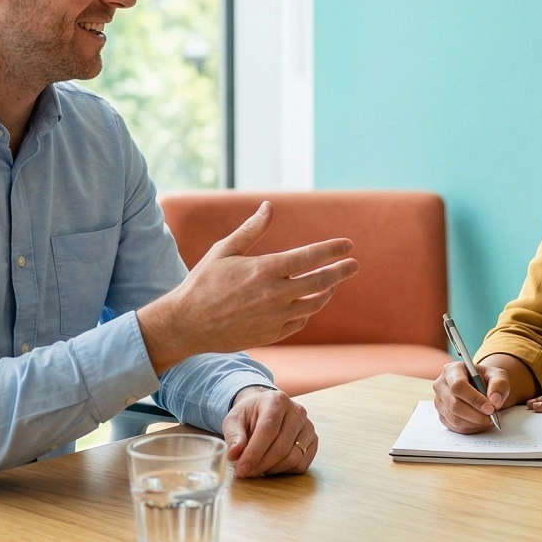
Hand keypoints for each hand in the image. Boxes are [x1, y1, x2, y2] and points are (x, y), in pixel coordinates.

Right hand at [138, 201, 357, 371]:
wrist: (187, 324)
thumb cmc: (202, 282)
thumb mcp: (223, 250)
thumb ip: (250, 229)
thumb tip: (269, 206)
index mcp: (265, 269)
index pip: (310, 256)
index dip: (332, 249)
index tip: (348, 245)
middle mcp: (275, 294)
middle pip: (321, 281)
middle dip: (342, 271)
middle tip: (354, 265)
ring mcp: (275, 317)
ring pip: (314, 304)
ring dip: (328, 291)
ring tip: (334, 283)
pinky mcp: (271, 334)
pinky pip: (300, 321)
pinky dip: (308, 311)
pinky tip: (309, 302)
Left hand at [220, 386, 316, 477]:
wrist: (265, 410)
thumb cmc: (249, 416)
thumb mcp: (234, 421)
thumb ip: (233, 436)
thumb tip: (234, 454)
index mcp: (276, 401)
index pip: (268, 430)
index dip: (254, 452)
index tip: (242, 469)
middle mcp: (297, 411)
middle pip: (281, 447)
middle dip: (261, 465)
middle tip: (246, 472)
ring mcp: (308, 426)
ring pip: (293, 458)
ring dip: (272, 469)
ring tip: (257, 467)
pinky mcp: (313, 441)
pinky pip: (301, 464)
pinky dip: (284, 471)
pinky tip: (271, 465)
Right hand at [432, 361, 516, 433]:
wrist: (481, 387)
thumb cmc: (487, 379)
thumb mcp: (498, 376)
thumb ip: (499, 385)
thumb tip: (494, 401)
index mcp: (452, 370)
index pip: (458, 386)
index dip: (474, 399)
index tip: (490, 408)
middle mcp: (441, 385)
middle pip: (454, 405)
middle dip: (476, 415)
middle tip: (492, 417)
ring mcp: (439, 401)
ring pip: (454, 418)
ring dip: (475, 423)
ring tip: (488, 420)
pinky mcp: (442, 415)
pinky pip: (455, 427)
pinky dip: (471, 428)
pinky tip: (480, 423)